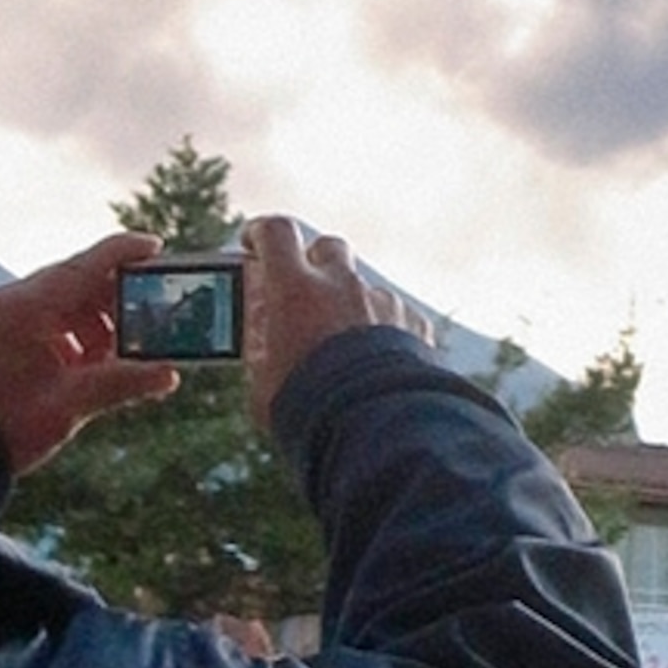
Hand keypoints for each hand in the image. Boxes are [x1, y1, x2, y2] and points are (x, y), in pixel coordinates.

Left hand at [0, 230, 177, 478]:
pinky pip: (46, 321)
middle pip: (79, 282)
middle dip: (118, 300)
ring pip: (64, 303)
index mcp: (27, 307)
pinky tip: (90, 366)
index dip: (126, 254)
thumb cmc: (2, 426)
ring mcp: (2, 317)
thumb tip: (168, 374)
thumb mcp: (69, 405)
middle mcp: (12, 302)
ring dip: (97, 323)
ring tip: (121, 355)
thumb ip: (122, 383)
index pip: (87, 264)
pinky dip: (74, 336)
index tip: (159, 250)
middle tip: (153, 317)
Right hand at [241, 215, 415, 431]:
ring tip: (342, 346)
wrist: (376, 434)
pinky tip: (375, 363)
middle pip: (327, 248)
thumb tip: (258, 305)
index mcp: (297, 289)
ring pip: (363, 286)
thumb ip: (259, 331)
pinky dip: (383, 330)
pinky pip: (394, 314)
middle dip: (312, 264)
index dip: (261, 233)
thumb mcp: (262, 375)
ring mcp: (382, 302)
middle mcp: (343, 284)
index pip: (276, 232)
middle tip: (301, 292)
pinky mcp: (414, 325)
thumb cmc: (307, 411)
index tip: (253, 244)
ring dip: (350, 303)